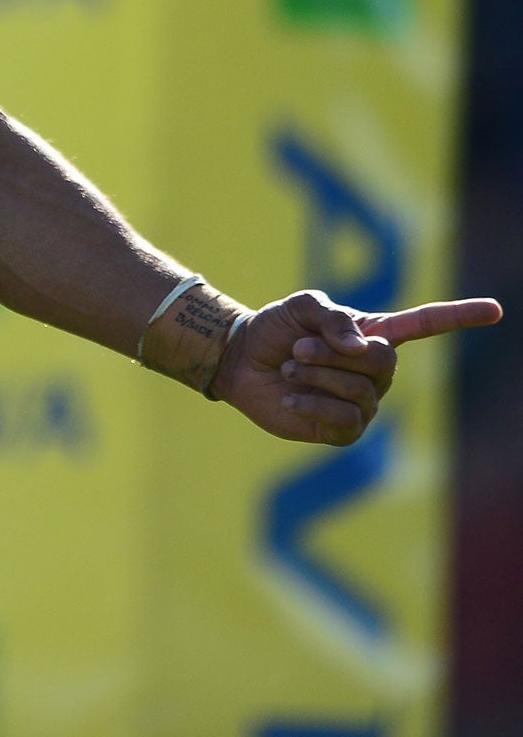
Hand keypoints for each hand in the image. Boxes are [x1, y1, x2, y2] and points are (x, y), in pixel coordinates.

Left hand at [212, 291, 502, 444]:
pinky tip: (291, 396)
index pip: (426, 325)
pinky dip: (311, 403)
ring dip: (316, 376)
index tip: (497, 310)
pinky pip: (345, 421)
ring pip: (360, 392)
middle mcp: (376, 371)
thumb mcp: (301, 307)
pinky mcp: (343, 431)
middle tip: (298, 349)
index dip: (460, 316)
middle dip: (333, 353)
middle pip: (384, 362)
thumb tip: (362, 348)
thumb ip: (333, 317)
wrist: (241, 361)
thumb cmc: (275, 330)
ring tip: (291, 370)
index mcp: (374, 335)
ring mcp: (363, 403)